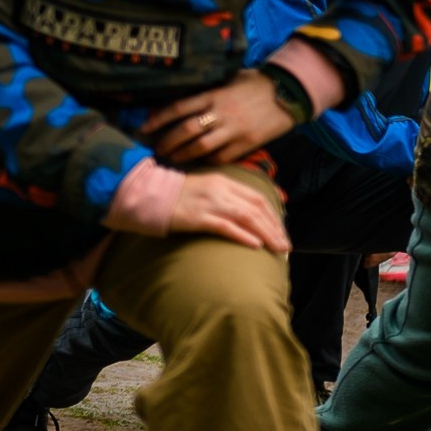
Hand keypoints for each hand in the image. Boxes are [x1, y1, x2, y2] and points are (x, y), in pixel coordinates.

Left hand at [144, 70, 295, 165]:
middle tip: (155, 149)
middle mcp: (220, 113)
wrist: (290, 92)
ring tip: (170, 159)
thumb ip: (206, 91)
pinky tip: (196, 164)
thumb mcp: (228, 79)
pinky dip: (206, 161)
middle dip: (166, 142)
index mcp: (213, 95)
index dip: (157, 120)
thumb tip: (179, 101)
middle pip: (185, 131)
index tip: (143, 128)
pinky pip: (222, 157)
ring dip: (182, 155)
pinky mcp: (248, 143)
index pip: (177, 108)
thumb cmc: (256, 83)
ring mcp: (234, 130)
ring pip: (201, 147)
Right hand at [148, 171, 288, 252]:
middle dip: (275, 228)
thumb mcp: (203, 188)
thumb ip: (223, 196)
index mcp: (222, 181)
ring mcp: (209, 202)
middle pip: (256, 208)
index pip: (257, 197)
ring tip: (278, 249)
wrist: (146, 194)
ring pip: (247, 217)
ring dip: (266, 234)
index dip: (273, 214)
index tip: (281, 230)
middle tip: (285, 245)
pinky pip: (226, 226)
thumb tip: (244, 213)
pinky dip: (243, 235)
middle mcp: (219, 189)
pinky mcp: (198, 217)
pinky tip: (255, 245)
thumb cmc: (174, 196)